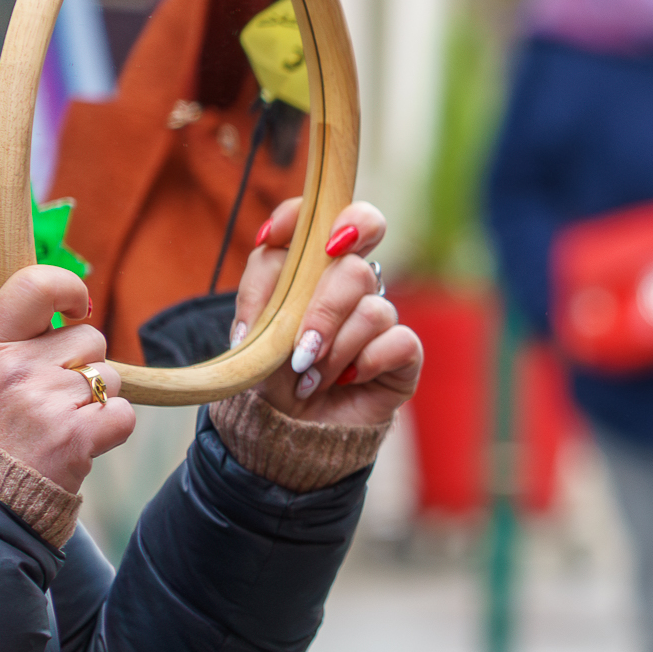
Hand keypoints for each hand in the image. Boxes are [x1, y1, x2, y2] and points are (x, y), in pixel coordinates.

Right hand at [0, 266, 134, 491]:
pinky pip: (124, 412)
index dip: (68, 288)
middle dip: (88, 363)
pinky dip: (112, 427)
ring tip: (62, 420)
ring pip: (112, 376)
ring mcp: (47, 403)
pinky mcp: (77, 436)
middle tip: (57, 394)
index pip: (36, 286)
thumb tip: (60, 298)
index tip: (75, 308)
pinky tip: (82, 439)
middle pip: (92, 337)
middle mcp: (16, 369)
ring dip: (100, 397)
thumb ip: (16, 337)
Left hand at [234, 199, 420, 423]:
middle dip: (325, 304)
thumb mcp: (249, 332)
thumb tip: (278, 257)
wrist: (285, 436)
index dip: (303, 215)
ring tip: (308, 378)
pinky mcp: (403, 354)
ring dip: (332, 350)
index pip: (322, 216)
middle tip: (303, 343)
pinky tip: (345, 382)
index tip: (272, 236)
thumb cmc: (268, 378)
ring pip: (371, 307)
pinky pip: (397, 341)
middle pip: (355, 259)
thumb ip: (262, 289)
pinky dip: (364, 364)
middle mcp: (351, 286)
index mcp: (314, 268)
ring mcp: (379, 319)